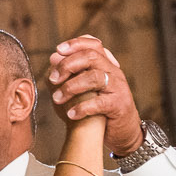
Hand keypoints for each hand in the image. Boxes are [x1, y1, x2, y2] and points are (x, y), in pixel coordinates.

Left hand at [46, 36, 141, 154]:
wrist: (122, 131)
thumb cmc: (98, 108)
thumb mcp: (84, 88)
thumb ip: (70, 73)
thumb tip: (53, 57)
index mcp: (105, 65)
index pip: (94, 45)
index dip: (76, 44)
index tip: (58, 49)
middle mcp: (113, 72)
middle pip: (92, 57)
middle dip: (68, 65)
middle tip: (53, 78)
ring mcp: (118, 88)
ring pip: (95, 77)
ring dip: (71, 87)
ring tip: (57, 99)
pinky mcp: (119, 105)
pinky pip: (100, 102)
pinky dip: (82, 108)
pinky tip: (71, 114)